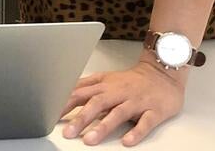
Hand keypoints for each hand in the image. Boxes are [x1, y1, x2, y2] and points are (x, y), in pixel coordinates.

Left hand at [60, 61, 184, 145]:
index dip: (65, 104)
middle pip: (97, 103)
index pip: (80, 94)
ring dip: (103, 127)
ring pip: (118, 114)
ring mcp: (136, 102)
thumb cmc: (131, 80)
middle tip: (68, 132)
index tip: (50, 115)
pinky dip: (136, 132)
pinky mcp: (154, 111)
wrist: (163, 73)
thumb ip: (85, 86)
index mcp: (104, 86)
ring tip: (90, 140)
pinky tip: (127, 141)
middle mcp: (118, 93)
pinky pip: (145, 123)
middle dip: (81, 118)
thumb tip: (63, 94)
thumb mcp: (105, 79)